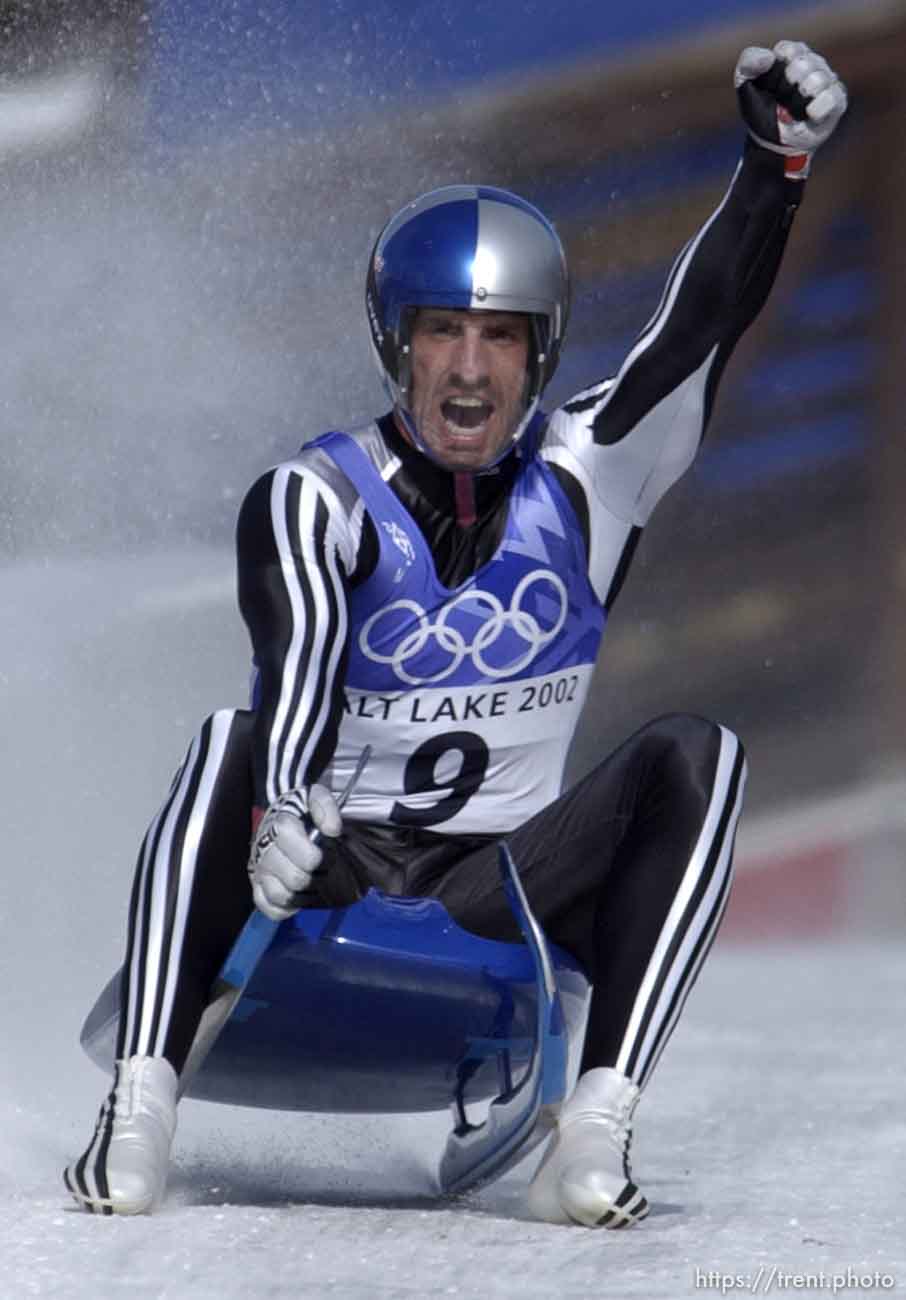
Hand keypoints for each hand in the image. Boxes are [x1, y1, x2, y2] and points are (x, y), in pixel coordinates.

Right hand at [247, 786, 341, 920]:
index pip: (303, 854)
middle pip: (294, 878)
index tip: (326, 855)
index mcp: (280, 827)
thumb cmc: (299, 810)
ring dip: (302, 895)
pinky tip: (297, 898)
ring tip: (311, 883)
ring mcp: (259, 871)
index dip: (318, 858)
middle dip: (315, 877)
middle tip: (321, 870)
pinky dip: (286, 909)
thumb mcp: (314, 796)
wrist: (277, 815)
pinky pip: (269, 908)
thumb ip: (326, 807)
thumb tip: (332, 830)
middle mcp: (265, 851)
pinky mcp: (257, 887)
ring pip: (280, 896)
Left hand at [735, 41, 846, 176]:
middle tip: (781, 101)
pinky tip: (809, 115)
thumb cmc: (760, 109)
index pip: (787, 51)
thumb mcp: (745, 83)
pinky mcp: (837, 99)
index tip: (769, 87)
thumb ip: (748, 62)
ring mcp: (827, 80)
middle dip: (784, 88)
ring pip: (817, 80)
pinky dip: (816, 109)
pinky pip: (831, 96)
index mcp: (792, 54)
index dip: (773, 74)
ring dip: (797, 102)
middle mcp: (813, 62)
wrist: (770, 142)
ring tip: (793, 111)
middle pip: (802, 65)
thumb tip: (769, 58)